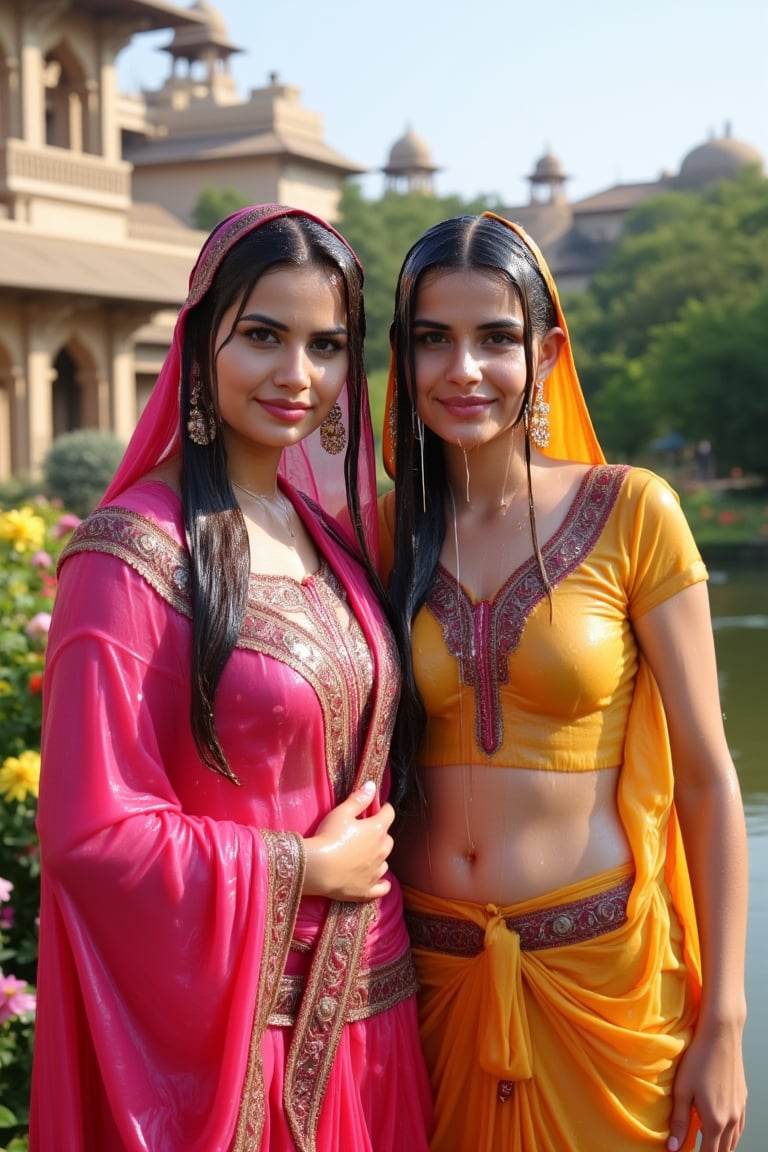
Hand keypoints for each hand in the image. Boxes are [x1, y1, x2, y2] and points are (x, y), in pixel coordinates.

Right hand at [302, 781, 394, 902]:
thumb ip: (359, 799)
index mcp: (376, 830)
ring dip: (379, 856)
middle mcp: (381, 851)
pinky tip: (380, 882)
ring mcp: (375, 871)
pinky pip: (382, 887)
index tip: (379, 807)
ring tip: (367, 854)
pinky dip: (382, 884)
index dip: (384, 808)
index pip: (389, 814)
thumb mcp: (341, 813)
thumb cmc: (329, 837)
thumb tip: (372, 785)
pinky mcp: (367, 889)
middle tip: (367, 831)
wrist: (317, 868)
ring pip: (385, 861)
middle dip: (381, 833)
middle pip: (388, 839)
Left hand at [667, 1019, 746, 1151]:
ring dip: (722, 1147)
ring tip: (708, 1145)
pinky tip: (723, 1131)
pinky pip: (740, 1127)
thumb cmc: (697, 1060)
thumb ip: (678, 1122)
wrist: (721, 1036)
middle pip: (724, 1151)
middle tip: (697, 1150)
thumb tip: (673, 1148)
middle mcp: (731, 1119)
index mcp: (715, 1121)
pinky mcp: (742, 1099)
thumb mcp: (682, 1091)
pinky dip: (731, 1135)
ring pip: (734, 1140)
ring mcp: (739, 1109)